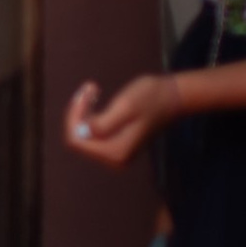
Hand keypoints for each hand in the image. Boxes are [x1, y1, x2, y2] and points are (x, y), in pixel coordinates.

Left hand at [64, 72, 183, 168]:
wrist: (173, 97)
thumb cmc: (151, 98)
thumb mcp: (126, 106)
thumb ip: (103, 123)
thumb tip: (82, 133)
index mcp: (116, 152)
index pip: (76, 140)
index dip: (74, 117)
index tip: (86, 92)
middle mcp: (114, 159)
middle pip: (78, 139)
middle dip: (77, 113)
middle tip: (90, 87)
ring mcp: (115, 154)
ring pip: (82, 134)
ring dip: (83, 111)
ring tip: (93, 88)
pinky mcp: (116, 145)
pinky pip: (91, 132)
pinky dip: (89, 114)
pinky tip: (96, 96)